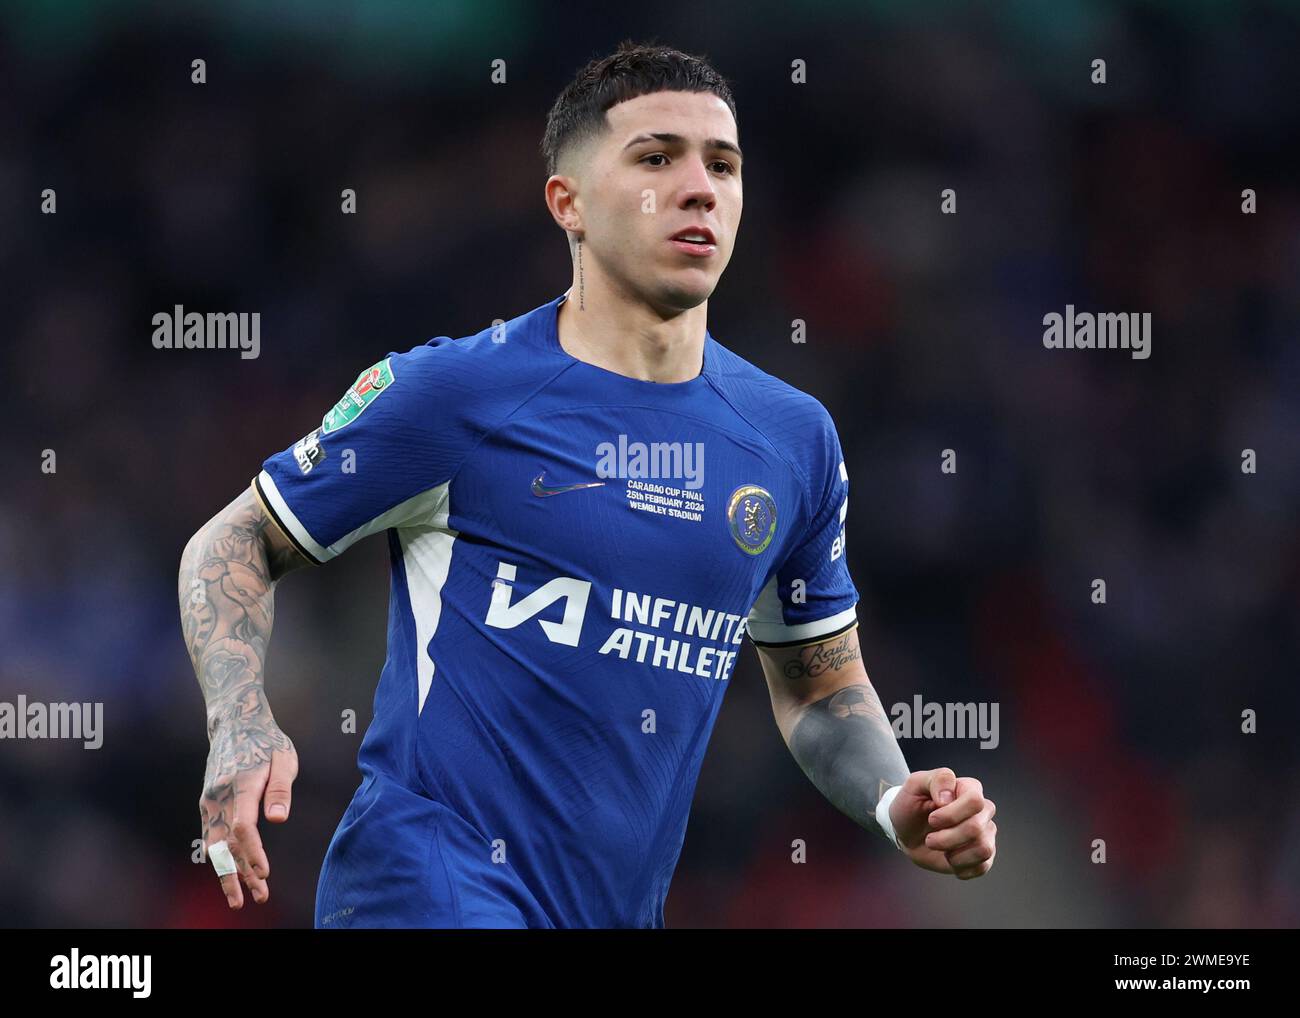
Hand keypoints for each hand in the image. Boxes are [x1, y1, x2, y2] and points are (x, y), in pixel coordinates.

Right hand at [199, 706, 297, 908]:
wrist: (234, 724)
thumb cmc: (267, 742)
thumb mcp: (284, 758)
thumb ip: (281, 789)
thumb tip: (278, 819)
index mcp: (241, 784)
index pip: (243, 827)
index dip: (253, 853)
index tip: (264, 874)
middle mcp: (219, 796)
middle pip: (226, 844)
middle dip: (240, 875)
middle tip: (258, 898)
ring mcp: (209, 801)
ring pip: (215, 845)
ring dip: (228, 873)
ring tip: (240, 900)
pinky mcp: (206, 804)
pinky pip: (211, 837)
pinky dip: (219, 859)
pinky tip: (229, 876)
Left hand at [889, 767, 995, 878]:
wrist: (906, 832)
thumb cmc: (911, 805)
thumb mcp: (914, 785)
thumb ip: (936, 779)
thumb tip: (949, 797)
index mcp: (969, 789)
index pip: (975, 801)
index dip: (951, 814)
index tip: (931, 819)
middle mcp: (982, 811)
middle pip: (976, 828)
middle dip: (946, 838)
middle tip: (929, 839)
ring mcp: (985, 834)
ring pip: (983, 849)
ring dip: (954, 855)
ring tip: (940, 848)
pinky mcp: (983, 856)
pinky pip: (983, 866)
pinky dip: (961, 867)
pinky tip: (948, 859)